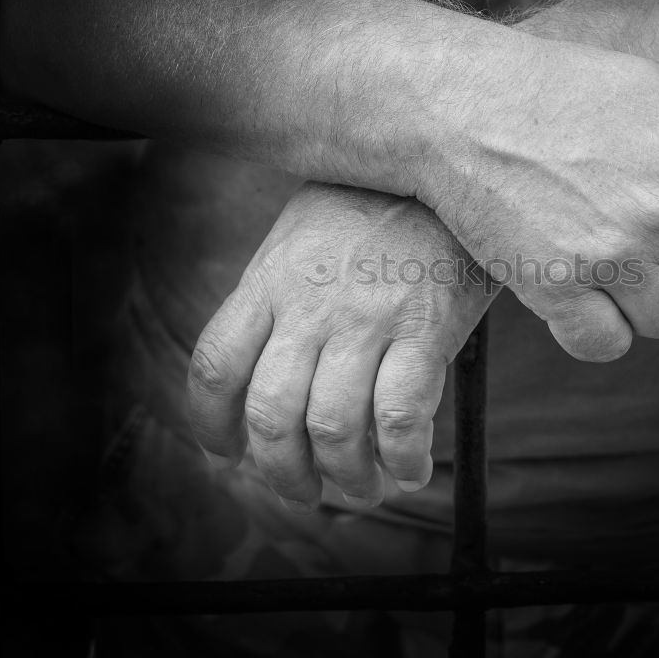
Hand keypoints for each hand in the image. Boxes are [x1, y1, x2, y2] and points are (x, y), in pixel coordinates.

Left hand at [186, 183, 492, 511]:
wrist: (445, 165)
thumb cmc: (376, 203)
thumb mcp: (304, 234)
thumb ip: (279, 294)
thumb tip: (272, 365)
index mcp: (270, 279)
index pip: (216, 367)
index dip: (213, 426)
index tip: (229, 453)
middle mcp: (308, 304)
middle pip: (271, 415)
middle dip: (283, 474)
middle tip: (306, 492)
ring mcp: (366, 316)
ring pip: (333, 428)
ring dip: (347, 479)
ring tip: (365, 488)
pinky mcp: (424, 325)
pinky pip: (402, 417)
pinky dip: (404, 458)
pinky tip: (412, 468)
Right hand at [417, 39, 658, 360]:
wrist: (462, 105)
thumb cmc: (559, 90)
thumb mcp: (654, 84)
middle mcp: (658, 213)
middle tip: (640, 239)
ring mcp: (606, 255)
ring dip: (642, 300)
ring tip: (605, 261)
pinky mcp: (552, 287)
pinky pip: (606, 344)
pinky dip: (596, 329)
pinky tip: (577, 296)